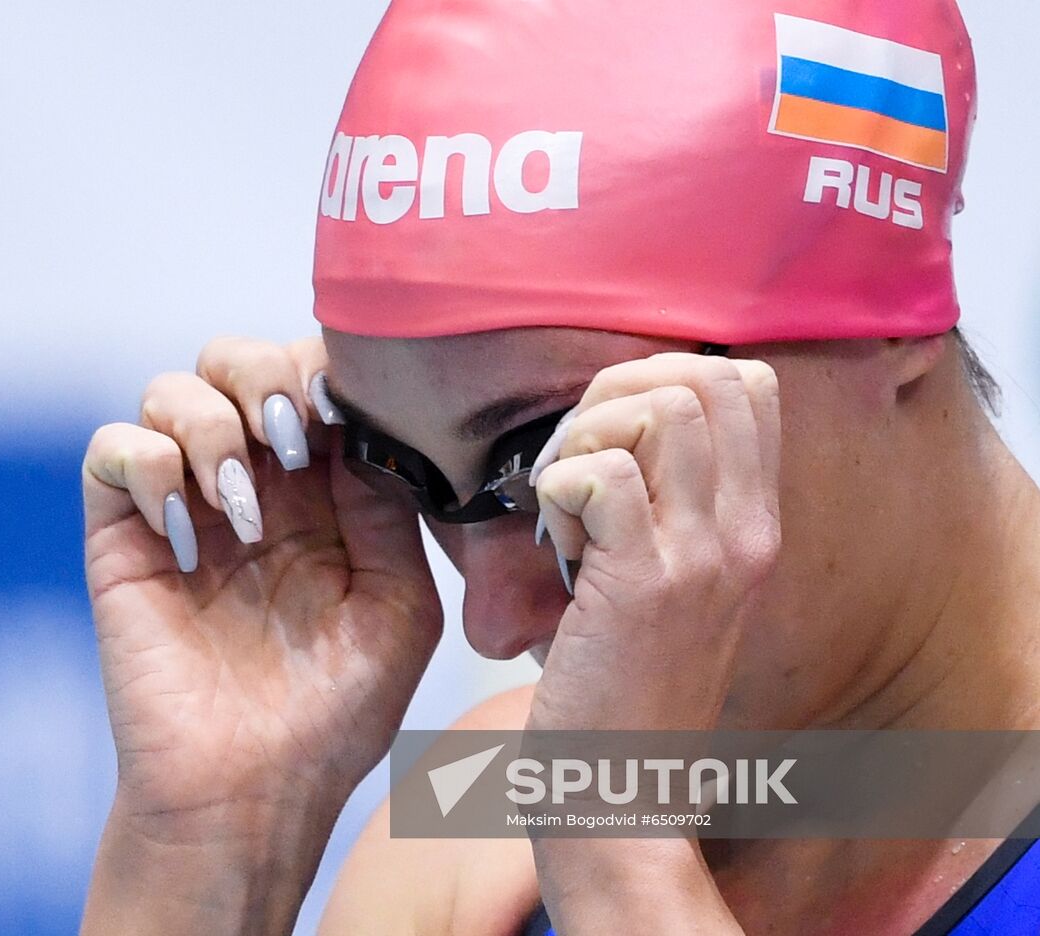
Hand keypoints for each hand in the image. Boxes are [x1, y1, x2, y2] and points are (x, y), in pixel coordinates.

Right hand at [83, 337, 442, 832]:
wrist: (248, 794)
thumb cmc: (333, 715)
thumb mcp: (399, 606)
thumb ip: (390, 509)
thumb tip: (364, 426)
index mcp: (318, 493)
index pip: (310, 380)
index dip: (323, 369)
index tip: (340, 411)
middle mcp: (246, 484)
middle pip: (233, 358)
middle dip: (263, 375)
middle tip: (290, 440)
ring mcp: (179, 507)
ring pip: (170, 390)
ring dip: (210, 427)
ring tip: (241, 513)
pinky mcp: (120, 537)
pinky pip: (113, 449)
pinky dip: (150, 468)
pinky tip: (188, 542)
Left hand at [528, 351, 781, 732]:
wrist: (625, 791)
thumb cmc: (628, 687)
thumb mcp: (675, 586)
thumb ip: (667, 507)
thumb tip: (611, 426)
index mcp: (754, 526)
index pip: (747, 385)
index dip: (664, 378)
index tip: (611, 434)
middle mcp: (746, 533)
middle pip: (705, 379)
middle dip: (617, 392)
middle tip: (577, 458)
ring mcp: (703, 558)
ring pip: (662, 410)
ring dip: (588, 439)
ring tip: (569, 504)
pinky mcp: (646, 586)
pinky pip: (603, 477)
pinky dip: (561, 487)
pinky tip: (558, 538)